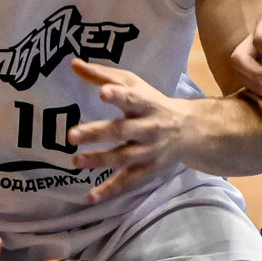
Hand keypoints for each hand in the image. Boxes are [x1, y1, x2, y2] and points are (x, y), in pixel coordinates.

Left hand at [68, 59, 188, 204]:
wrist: (190, 130)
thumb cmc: (153, 102)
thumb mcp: (133, 84)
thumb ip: (103, 75)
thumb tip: (73, 63)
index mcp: (146, 104)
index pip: (132, 98)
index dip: (119, 96)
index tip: (103, 92)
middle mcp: (149, 128)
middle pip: (122, 131)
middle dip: (98, 134)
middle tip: (72, 135)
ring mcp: (149, 151)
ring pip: (124, 158)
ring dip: (99, 161)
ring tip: (76, 162)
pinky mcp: (148, 170)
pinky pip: (128, 182)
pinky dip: (110, 190)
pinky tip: (91, 197)